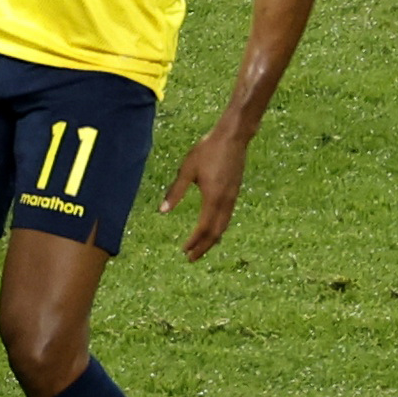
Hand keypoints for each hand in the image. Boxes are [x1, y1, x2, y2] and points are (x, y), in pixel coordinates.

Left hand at [160, 126, 250, 260]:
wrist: (233, 137)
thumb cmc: (207, 150)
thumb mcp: (187, 170)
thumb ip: (175, 191)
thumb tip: (162, 211)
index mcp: (213, 198)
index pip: (203, 228)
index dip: (194, 242)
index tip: (184, 251)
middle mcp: (225, 201)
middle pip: (216, 232)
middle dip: (204, 247)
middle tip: (191, 259)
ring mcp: (232, 197)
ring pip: (223, 226)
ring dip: (212, 239)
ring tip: (200, 248)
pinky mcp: (235, 192)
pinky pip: (227, 217)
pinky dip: (219, 228)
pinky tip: (212, 229)